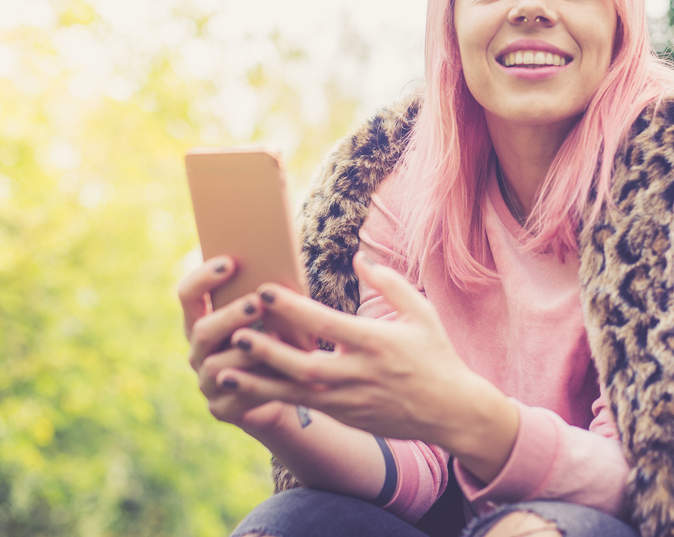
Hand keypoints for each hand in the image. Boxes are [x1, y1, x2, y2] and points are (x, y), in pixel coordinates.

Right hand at [176, 255, 285, 432]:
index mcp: (203, 321)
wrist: (282, 392)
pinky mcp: (222, 409)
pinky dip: (258, 384)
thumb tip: (282, 266)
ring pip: (217, 366)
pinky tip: (279, 374)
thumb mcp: (272, 318)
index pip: (188, 295)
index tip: (230, 261)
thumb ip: (266, 299)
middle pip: (202, 330)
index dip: (204, 277)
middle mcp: (199, 351)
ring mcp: (207, 382)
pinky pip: (235, 398)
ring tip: (276, 339)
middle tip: (257, 301)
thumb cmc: (278, 343)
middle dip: (230, 315)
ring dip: (247, 351)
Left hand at [218, 254, 518, 478]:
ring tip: (223, 370)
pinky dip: (272, 397)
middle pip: (303, 364)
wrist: (450, 411)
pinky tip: (247, 389)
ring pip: (295, 392)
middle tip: (233, 333)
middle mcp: (359, 373)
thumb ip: (390, 284)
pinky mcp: (345, 415)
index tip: (265, 291)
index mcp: (377, 342)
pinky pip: (301, 406)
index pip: (326, 323)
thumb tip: (359, 259)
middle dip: (266, 350)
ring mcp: (350, 399)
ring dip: (258, 382)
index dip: (293, 308)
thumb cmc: (436, 355)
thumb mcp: (422, 314)